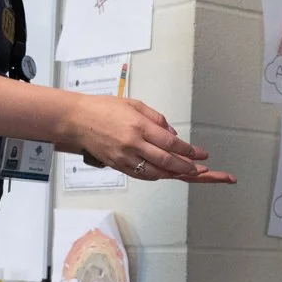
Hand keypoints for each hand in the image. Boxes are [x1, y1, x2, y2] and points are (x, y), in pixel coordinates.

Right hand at [67, 95, 233, 183]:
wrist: (75, 121)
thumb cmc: (103, 108)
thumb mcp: (134, 105)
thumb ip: (156, 119)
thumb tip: (173, 133)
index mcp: (139, 127)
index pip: (171, 143)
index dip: (188, 151)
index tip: (201, 154)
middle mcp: (133, 144)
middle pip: (167, 161)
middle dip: (189, 168)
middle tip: (205, 170)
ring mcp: (125, 158)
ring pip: (157, 172)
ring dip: (177, 175)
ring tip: (194, 176)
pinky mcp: (118, 166)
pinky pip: (143, 175)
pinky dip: (159, 176)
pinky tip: (170, 176)